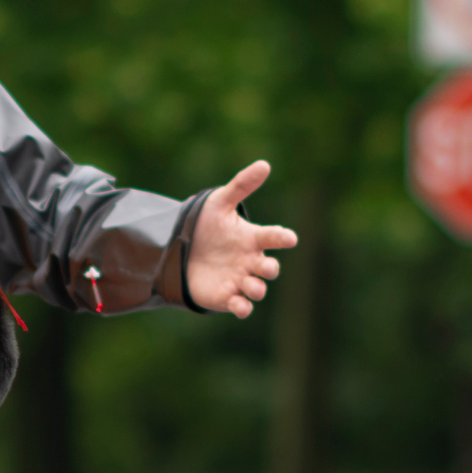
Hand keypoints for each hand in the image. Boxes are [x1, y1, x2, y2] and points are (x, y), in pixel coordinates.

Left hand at [183, 160, 299, 316]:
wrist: (182, 249)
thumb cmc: (207, 225)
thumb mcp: (220, 203)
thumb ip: (241, 186)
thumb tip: (264, 164)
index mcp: (253, 238)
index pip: (273, 237)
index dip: (282, 237)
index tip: (290, 238)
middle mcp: (251, 261)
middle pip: (269, 268)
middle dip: (270, 269)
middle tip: (266, 267)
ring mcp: (240, 280)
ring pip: (257, 289)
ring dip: (257, 289)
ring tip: (250, 286)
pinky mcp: (227, 297)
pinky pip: (241, 306)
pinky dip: (243, 308)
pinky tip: (240, 306)